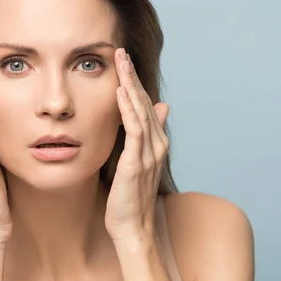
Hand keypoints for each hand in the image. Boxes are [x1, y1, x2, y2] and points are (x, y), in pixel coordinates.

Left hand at [105, 48, 169, 241]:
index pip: (145, 106)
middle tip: (121, 51)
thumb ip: (146, 137)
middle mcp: (156, 145)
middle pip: (144, 103)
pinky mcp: (137, 163)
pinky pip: (134, 131)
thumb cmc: (130, 199)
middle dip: (132, 76)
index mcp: (155, 144)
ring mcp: (149, 154)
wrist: (133, 228)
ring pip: (141, 111)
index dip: (134, 83)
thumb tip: (160, 109)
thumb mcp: (138, 164)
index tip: (123, 61)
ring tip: (121, 62)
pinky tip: (120, 93)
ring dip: (130, 85)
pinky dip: (128, 110)